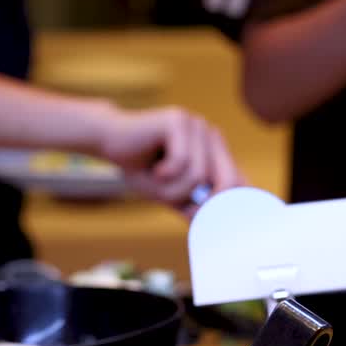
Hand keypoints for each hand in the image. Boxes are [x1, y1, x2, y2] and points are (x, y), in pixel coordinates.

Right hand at [94, 105, 244, 213]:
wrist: (108, 140)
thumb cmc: (140, 166)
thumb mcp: (169, 193)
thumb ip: (192, 205)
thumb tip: (212, 226)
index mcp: (214, 152)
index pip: (238, 179)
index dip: (237, 203)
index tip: (231, 223)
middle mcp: (210, 136)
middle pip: (227, 180)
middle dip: (205, 202)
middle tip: (184, 209)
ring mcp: (196, 126)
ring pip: (199, 175)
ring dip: (173, 188)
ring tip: (157, 180)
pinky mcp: (179, 120)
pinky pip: (182, 161)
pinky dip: (165, 173)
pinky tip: (154, 169)